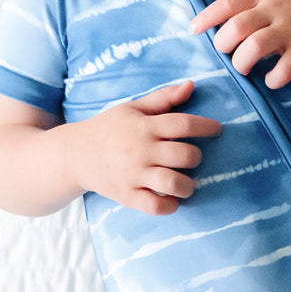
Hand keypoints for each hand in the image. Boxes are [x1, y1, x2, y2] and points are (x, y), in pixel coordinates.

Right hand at [78, 80, 221, 215]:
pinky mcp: (126, 196)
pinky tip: (171, 199)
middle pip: (184, 155)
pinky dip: (169, 206)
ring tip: (187, 183)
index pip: (183, 123)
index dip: (206, 126)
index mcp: (143, 126)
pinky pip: (155, 206)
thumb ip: (162, 98)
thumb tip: (191, 85)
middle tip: (192, 158)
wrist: (73, 154)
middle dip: (196, 157)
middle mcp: (140, 150)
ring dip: (188, 185)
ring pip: (173, 183)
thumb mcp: (132, 108)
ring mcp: (133, 175)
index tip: (217, 129)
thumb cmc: (108, 129)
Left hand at [189, 0, 290, 88]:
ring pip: (256, 46)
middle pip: (238, 26)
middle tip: (226, 53)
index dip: (208, 15)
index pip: (229, 1)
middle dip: (224, 44)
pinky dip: (275, 78)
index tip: (193, 29)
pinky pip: (286, 67)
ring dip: (243, 62)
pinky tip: (272, 80)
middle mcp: (276, 9)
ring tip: (245, 68)